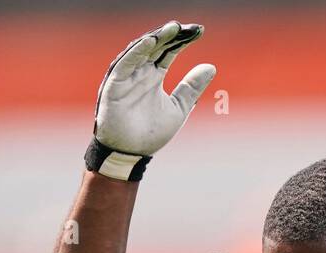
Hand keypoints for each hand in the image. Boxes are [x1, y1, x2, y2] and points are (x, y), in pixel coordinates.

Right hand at [85, 20, 215, 180]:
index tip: (200, 31)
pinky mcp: (114, 84)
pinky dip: (137, 52)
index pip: (169, 50)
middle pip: (157, 46)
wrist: (130, 154)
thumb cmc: (151, 133)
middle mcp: (140, 72)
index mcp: (154, 75)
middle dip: (172, 35)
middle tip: (188, 26)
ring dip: (156, 38)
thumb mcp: (179, 108)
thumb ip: (191, 88)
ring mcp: (127, 76)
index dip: (183, 40)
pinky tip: (150, 41)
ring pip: (141, 50)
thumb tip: (211, 67)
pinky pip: (124, 64)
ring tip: (173, 28)